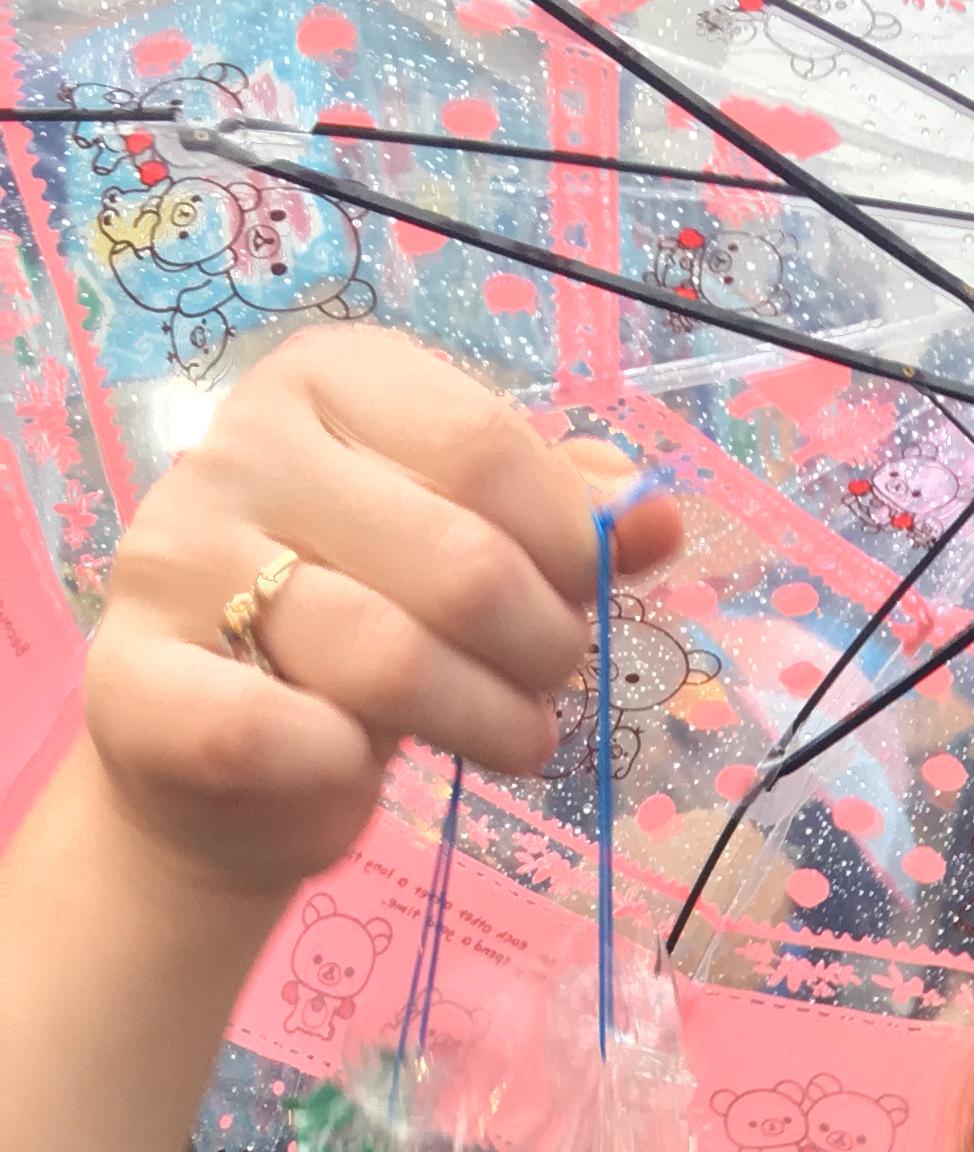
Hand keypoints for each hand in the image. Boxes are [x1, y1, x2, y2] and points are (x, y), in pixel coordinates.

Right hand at [80, 324, 682, 905]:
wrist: (219, 765)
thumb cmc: (363, 632)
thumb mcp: (470, 555)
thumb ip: (562, 527)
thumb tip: (656, 516)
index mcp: (328, 382)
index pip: (485, 445)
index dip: (569, 546)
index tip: (584, 597)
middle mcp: (240, 445)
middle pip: (460, 562)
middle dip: (543, 648)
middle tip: (545, 686)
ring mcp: (177, 555)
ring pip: (390, 660)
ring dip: (488, 724)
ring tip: (507, 739)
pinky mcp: (139, 677)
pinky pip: (293, 737)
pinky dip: (349, 770)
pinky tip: (356, 767)